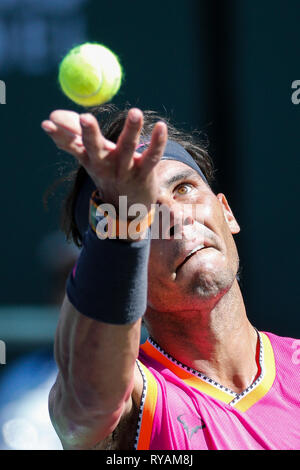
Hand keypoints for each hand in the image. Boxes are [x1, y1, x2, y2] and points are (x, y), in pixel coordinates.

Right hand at [41, 108, 167, 209]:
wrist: (127, 207)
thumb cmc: (107, 173)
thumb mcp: (88, 157)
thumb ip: (72, 137)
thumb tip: (51, 117)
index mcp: (90, 159)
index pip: (72, 145)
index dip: (60, 135)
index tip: (47, 123)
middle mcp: (105, 165)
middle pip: (96, 148)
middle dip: (89, 133)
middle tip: (84, 118)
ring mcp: (125, 169)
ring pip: (128, 148)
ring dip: (131, 130)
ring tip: (135, 112)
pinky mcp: (144, 173)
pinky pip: (152, 156)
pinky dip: (158, 141)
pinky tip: (161, 126)